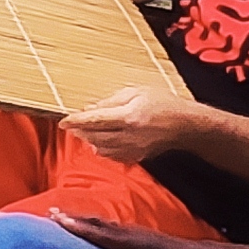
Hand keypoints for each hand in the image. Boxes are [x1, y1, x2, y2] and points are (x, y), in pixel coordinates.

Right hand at [56, 214, 246, 248]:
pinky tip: (98, 229)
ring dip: (87, 220)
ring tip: (66, 217)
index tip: (58, 220)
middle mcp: (142, 237)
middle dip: (77, 219)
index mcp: (144, 247)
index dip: (81, 228)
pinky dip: (101, 226)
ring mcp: (146, 236)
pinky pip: (118, 229)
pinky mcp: (151, 240)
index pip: (106, 236)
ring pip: (110, 225)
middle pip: (104, 225)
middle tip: (52, 213)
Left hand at [60, 86, 207, 164]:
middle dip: (80, 131)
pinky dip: (102, 149)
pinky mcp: (137, 156)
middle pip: (95, 137)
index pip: (95, 121)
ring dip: (89, 140)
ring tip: (84, 132)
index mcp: (129, 117)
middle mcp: (129, 136)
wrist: (185, 125)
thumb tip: (90, 108)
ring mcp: (133, 149)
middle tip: (70, 125)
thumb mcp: (137, 92)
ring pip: (101, 149)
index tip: (63, 121)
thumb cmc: (164, 103)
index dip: (76, 122)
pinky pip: (113, 156)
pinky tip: (100, 142)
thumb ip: (112, 101)